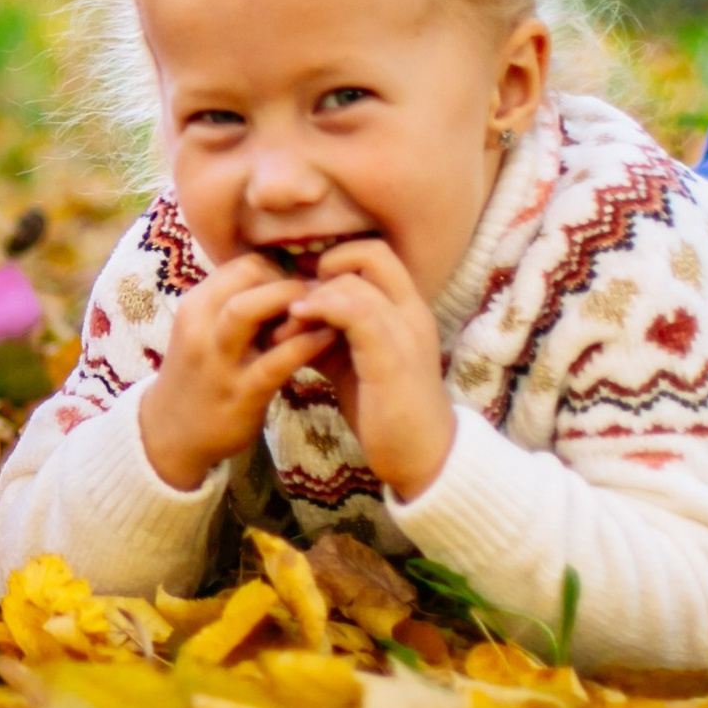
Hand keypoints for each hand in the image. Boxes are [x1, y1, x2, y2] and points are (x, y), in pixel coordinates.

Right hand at [139, 253, 335, 491]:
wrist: (171, 432)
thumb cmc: (200, 376)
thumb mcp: (207, 332)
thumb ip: (239, 308)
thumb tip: (291, 283)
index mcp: (195, 306)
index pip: (243, 264)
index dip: (280, 270)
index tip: (301, 289)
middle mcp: (200, 326)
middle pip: (247, 275)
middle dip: (291, 281)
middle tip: (321, 299)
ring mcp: (217, 359)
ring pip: (249, 309)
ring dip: (295, 303)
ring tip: (327, 312)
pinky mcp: (240, 392)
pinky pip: (277, 360)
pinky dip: (307, 343)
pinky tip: (329, 339)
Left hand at [289, 237, 455, 498]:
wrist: (420, 455)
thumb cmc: (382, 406)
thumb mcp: (349, 356)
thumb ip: (326, 329)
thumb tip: (287, 308)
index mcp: (406, 308)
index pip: (375, 252)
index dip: (336, 257)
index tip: (305, 284)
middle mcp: (412, 312)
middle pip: (369, 254)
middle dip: (323, 267)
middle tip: (295, 299)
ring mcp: (405, 333)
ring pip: (356, 282)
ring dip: (312, 295)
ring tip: (286, 320)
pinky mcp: (392, 359)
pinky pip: (358, 313)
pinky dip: (322, 310)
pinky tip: (297, 322)